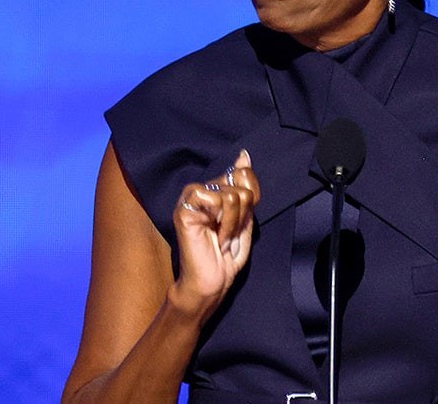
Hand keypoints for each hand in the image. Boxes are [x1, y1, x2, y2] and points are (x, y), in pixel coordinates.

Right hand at [170, 149, 259, 319]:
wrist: (212, 282)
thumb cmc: (227, 256)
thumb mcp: (245, 218)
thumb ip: (245, 187)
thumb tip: (244, 155)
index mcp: (217, 190)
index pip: (245, 174)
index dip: (253, 198)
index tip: (242, 221)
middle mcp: (203, 190)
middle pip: (241, 183)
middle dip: (244, 214)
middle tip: (230, 233)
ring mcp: (191, 198)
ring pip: (232, 195)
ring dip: (235, 223)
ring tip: (223, 237)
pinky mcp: (184, 209)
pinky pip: (216, 200)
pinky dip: (225, 223)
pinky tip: (216, 237)